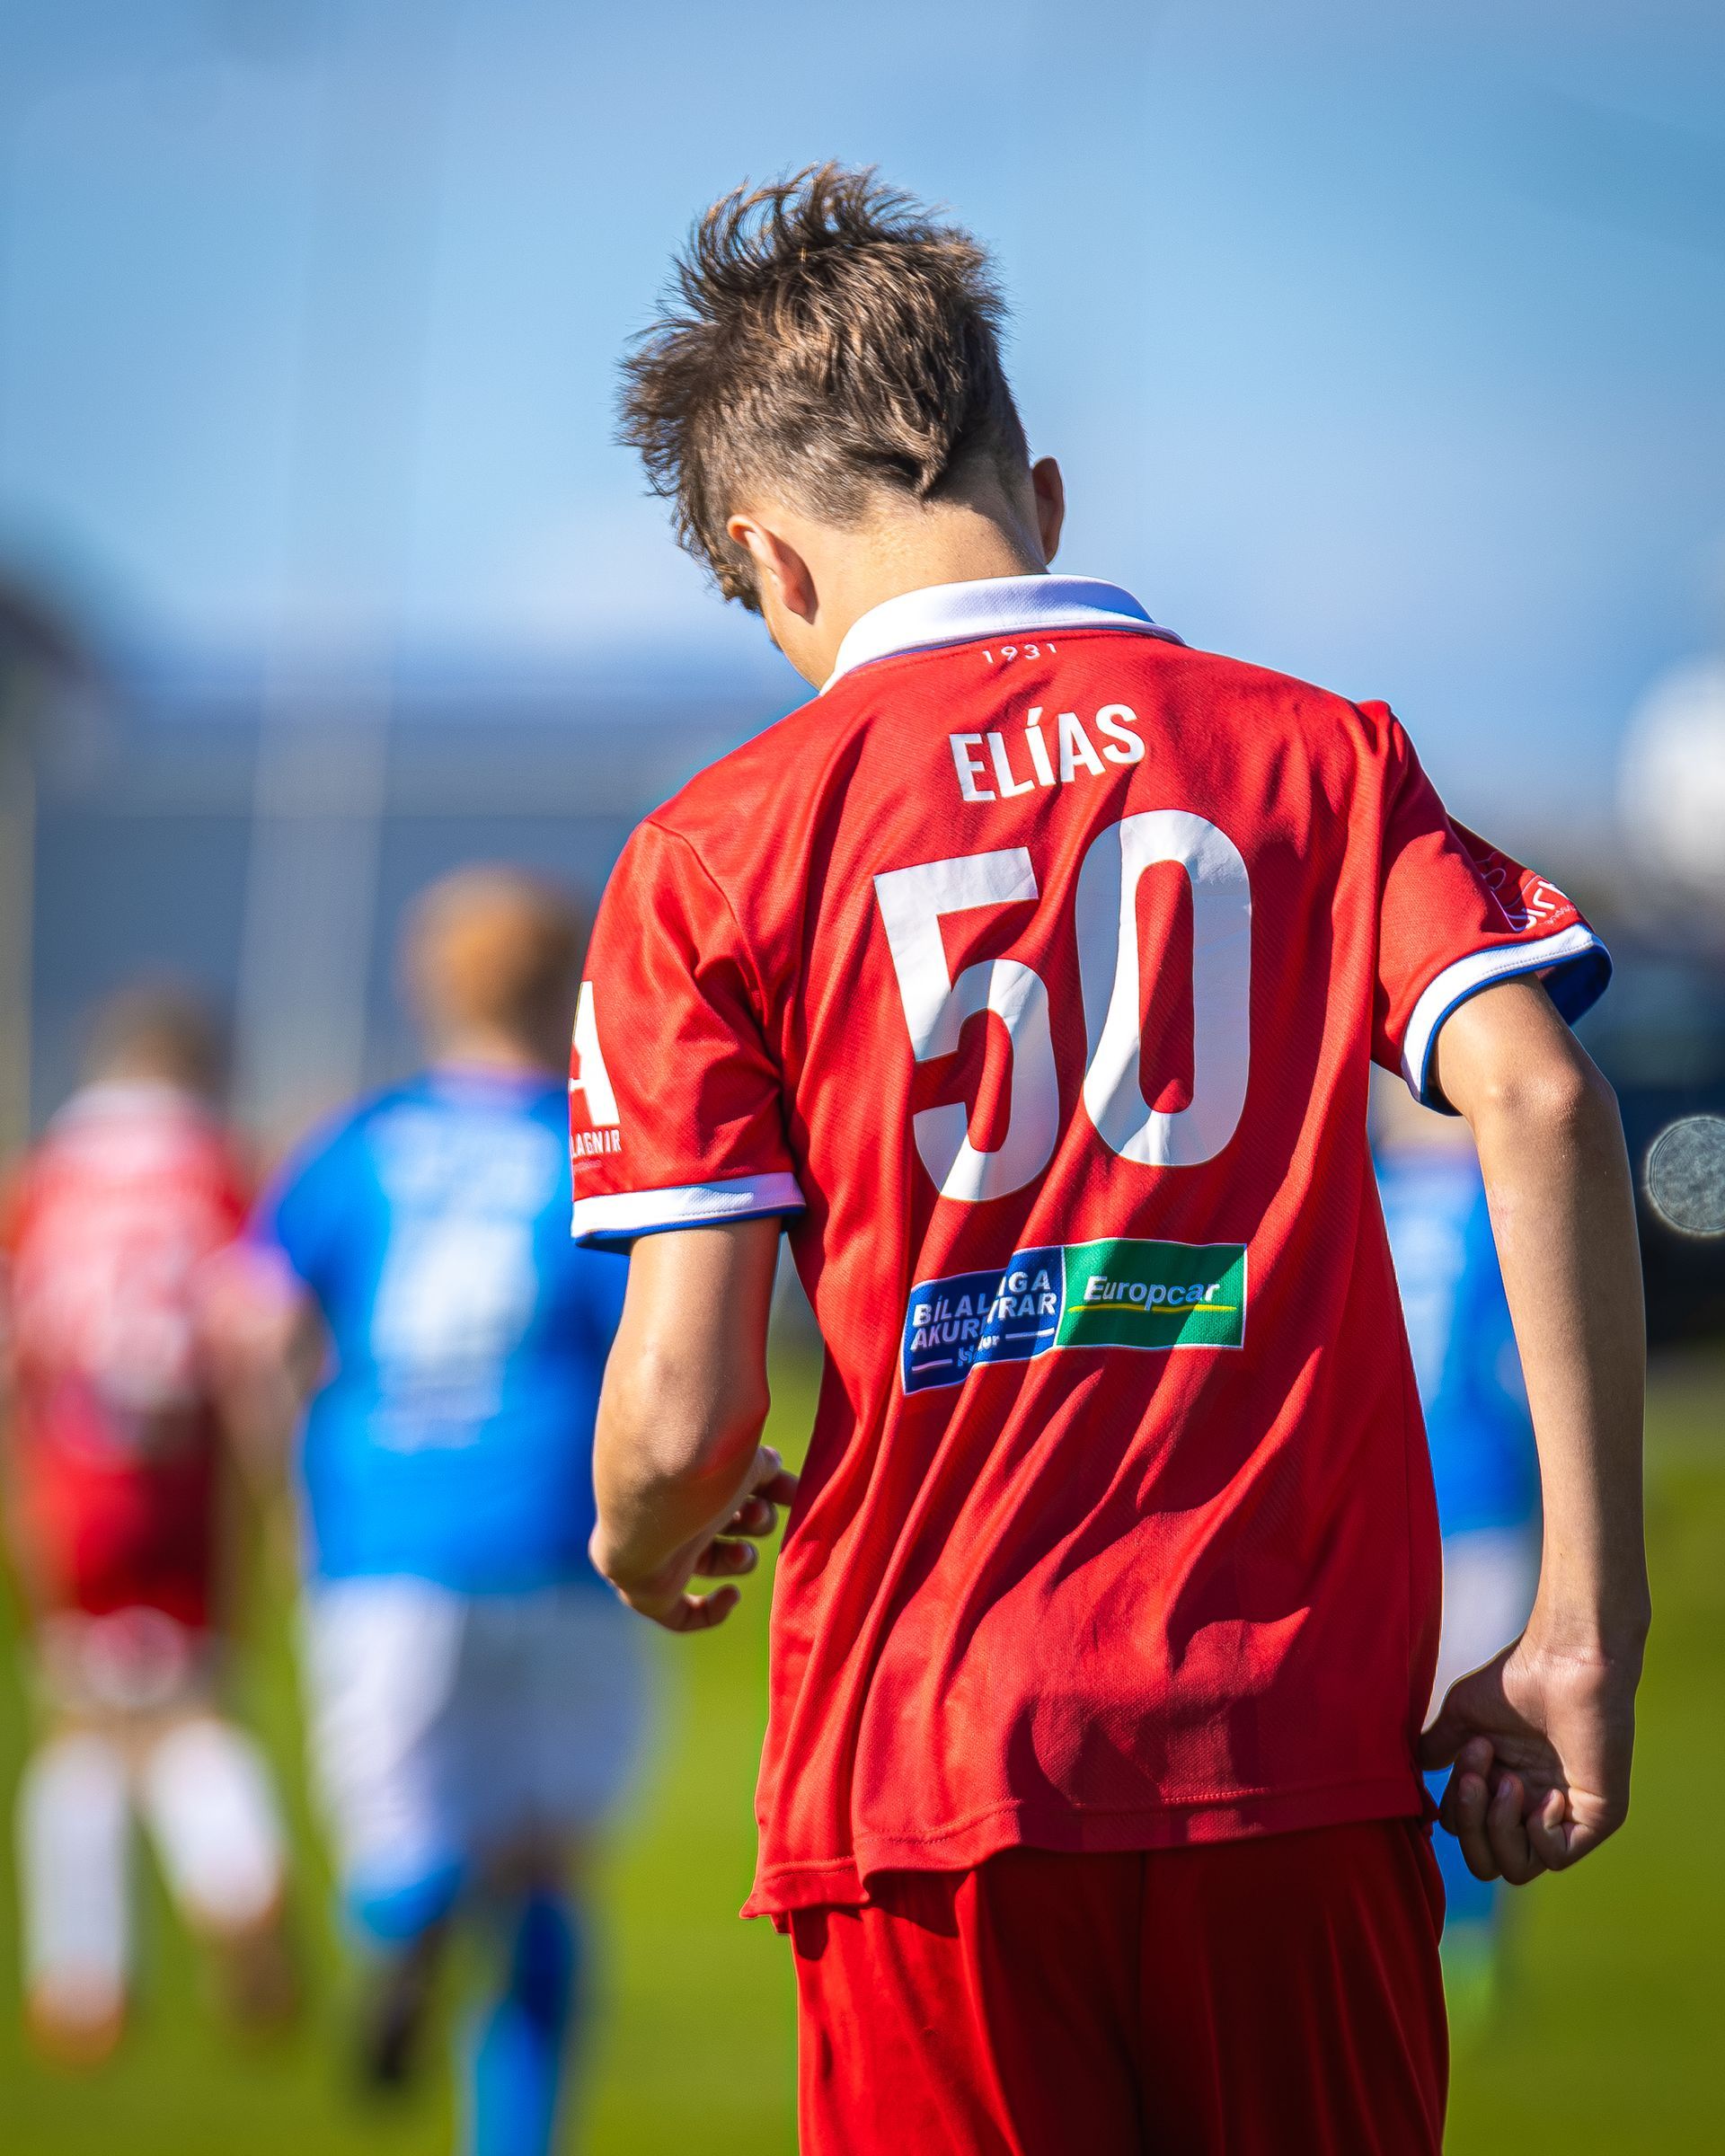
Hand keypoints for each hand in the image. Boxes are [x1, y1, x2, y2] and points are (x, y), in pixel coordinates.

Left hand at [591, 1445, 798, 1634]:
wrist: (652, 1503)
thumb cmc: (703, 1470)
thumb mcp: (746, 1458)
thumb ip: (764, 1464)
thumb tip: (775, 1467)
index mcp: (696, 1470)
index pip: (737, 1480)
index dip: (769, 1487)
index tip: (793, 1491)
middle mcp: (676, 1507)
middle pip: (728, 1521)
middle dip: (756, 1520)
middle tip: (757, 1514)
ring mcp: (662, 1548)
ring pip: (713, 1561)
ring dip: (741, 1559)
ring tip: (739, 1554)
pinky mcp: (650, 1590)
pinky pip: (681, 1614)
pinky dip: (712, 1610)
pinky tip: (731, 1594)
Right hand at [1419, 1629, 1641, 1884]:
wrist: (1564, 1662)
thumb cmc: (1515, 1681)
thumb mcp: (1462, 1719)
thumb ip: (1438, 1750)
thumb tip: (1414, 1775)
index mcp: (1501, 1789)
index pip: (1465, 1831)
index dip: (1457, 1804)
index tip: (1471, 1751)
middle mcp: (1530, 1809)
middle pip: (1486, 1862)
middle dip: (1470, 1823)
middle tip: (1480, 1773)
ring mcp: (1564, 1818)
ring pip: (1515, 1868)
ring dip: (1498, 1825)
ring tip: (1509, 1779)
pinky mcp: (1596, 1819)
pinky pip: (1554, 1858)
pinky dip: (1538, 1830)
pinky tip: (1545, 1792)